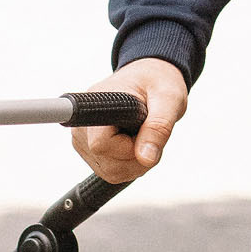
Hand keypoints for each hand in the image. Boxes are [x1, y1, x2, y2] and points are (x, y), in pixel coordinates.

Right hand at [71, 58, 188, 181]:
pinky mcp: (89, 151)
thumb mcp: (168, 98)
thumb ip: (159, 127)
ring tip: (144, 134)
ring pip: (112, 172)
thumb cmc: (157, 82)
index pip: (100, 145)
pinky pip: (112, 172)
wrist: (148, 79)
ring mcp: (82, 140)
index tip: (141, 131)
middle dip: (139, 157)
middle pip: (110, 165)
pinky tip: (136, 143)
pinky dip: (132, 164)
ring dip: (137, 162)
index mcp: (97, 104)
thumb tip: (146, 158)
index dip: (127, 148)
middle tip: (151, 132)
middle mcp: (82, 124)